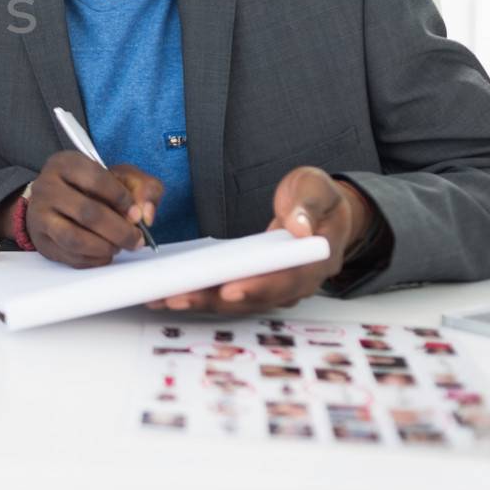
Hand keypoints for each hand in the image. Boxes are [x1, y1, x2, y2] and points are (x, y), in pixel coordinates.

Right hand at [26, 151, 164, 267]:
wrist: (55, 201)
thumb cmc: (91, 188)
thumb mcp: (120, 176)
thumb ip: (143, 187)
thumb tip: (145, 214)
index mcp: (66, 164)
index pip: (96, 179)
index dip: (122, 198)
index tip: (136, 213)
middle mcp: (46, 187)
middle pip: (87, 213)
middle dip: (119, 231)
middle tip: (136, 239)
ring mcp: (40, 215)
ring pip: (75, 238)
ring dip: (105, 247)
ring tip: (119, 246)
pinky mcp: (41, 240)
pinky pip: (69, 256)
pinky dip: (93, 259)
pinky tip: (105, 252)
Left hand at [148, 166, 370, 314]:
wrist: (325, 211)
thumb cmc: (319, 199)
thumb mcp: (316, 188)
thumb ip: (308, 205)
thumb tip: (298, 226)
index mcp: (315, 261)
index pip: (285, 280)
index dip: (257, 287)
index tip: (229, 289)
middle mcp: (296, 282)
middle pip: (253, 298)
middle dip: (214, 299)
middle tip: (177, 296)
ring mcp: (276, 286)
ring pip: (238, 301)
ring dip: (202, 301)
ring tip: (164, 297)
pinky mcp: (258, 283)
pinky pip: (230, 293)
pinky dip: (203, 294)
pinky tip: (172, 292)